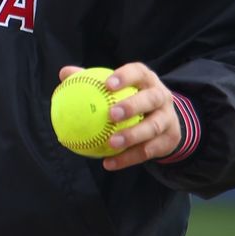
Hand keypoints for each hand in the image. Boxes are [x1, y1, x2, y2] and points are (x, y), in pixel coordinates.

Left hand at [58, 63, 181, 170]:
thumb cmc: (132, 98)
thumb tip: (65, 73)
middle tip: (111, 114)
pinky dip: (128, 158)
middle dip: (132, 106)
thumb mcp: (118, 87)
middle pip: (151, 99)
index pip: (138, 72)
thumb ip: (92, 80)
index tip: (107, 84)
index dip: (125, 77)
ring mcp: (168, 118)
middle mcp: (162, 97)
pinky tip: (109, 162)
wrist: (166, 121)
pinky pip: (148, 151)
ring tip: (111, 142)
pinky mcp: (169, 140)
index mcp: (147, 80)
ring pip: (153, 127)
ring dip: (132, 135)